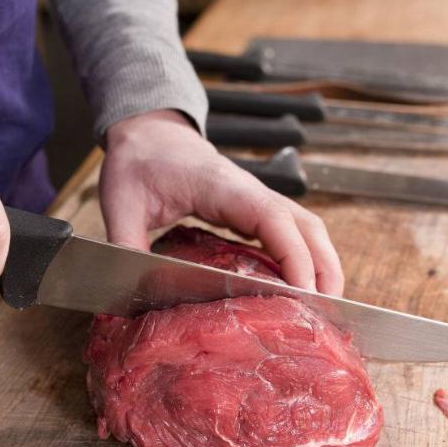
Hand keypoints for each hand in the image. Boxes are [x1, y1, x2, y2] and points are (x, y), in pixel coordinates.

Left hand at [100, 109, 343, 295]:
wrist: (146, 134)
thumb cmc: (136, 161)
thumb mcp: (121, 202)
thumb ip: (126, 243)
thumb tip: (132, 287)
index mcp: (222, 187)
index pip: (273, 219)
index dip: (294, 256)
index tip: (303, 294)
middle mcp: (249, 191)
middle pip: (305, 225)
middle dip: (323, 267)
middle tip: (326, 312)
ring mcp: (255, 199)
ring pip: (305, 228)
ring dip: (321, 263)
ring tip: (323, 306)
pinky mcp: (251, 208)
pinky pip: (290, 231)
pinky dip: (303, 257)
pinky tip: (300, 287)